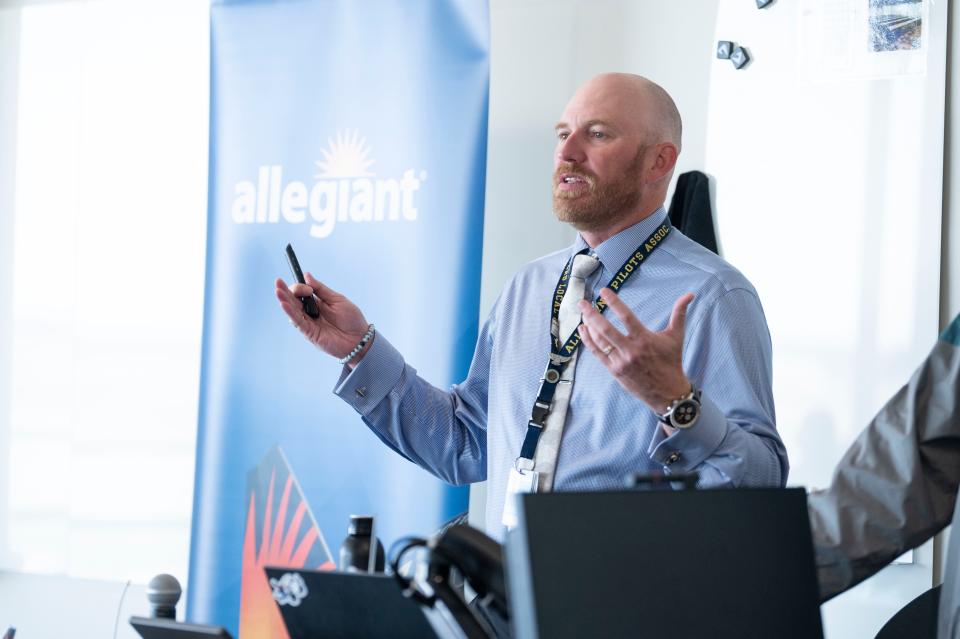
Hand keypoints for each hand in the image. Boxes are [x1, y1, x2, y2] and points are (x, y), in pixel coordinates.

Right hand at [275, 273, 371, 365]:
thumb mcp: (337, 299)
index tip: (308, 287)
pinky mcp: (309, 333)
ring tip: (277, 290)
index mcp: (318, 303)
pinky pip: (298, 322)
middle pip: (294, 301)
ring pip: (293, 311)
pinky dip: (290, 313)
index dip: (302, 288)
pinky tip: (284, 304)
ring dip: (284, 300)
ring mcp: (309, 323)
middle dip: (285, 291)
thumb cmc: (352, 319)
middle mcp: (311, 313)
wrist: (360, 339)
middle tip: (278, 282)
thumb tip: (307, 275)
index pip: (302, 293)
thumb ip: (321, 289)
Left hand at [578, 287, 693, 413]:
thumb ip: (679, 314)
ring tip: (583, 313)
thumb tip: (690, 294)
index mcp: (645, 339)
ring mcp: (621, 361)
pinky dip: (589, 341)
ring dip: (589, 326)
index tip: (603, 291)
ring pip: (600, 341)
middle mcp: (631, 350)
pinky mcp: (615, 371)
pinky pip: (598, 353)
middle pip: (606, 329)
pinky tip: (583, 330)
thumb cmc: (672, 362)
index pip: (626, 316)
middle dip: (592, 314)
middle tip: (582, 302)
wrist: (668, 393)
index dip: (614, 302)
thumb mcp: (676, 337)